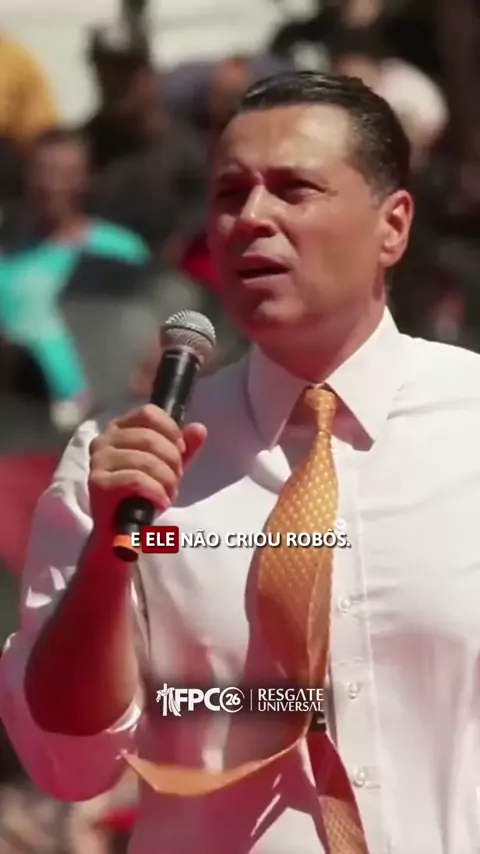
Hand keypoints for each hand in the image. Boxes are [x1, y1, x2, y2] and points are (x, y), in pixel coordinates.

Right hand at [89, 404, 206, 532]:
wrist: (122, 528)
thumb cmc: (143, 492)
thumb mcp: (168, 466)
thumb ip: (184, 447)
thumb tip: (199, 429)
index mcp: (119, 429)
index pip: (148, 413)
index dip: (171, 430)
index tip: (180, 449)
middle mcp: (104, 440)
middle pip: (150, 437)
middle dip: (172, 460)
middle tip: (176, 479)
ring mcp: (98, 461)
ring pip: (146, 460)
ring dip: (167, 479)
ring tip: (168, 492)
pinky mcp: (98, 483)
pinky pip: (137, 479)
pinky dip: (156, 492)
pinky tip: (160, 501)